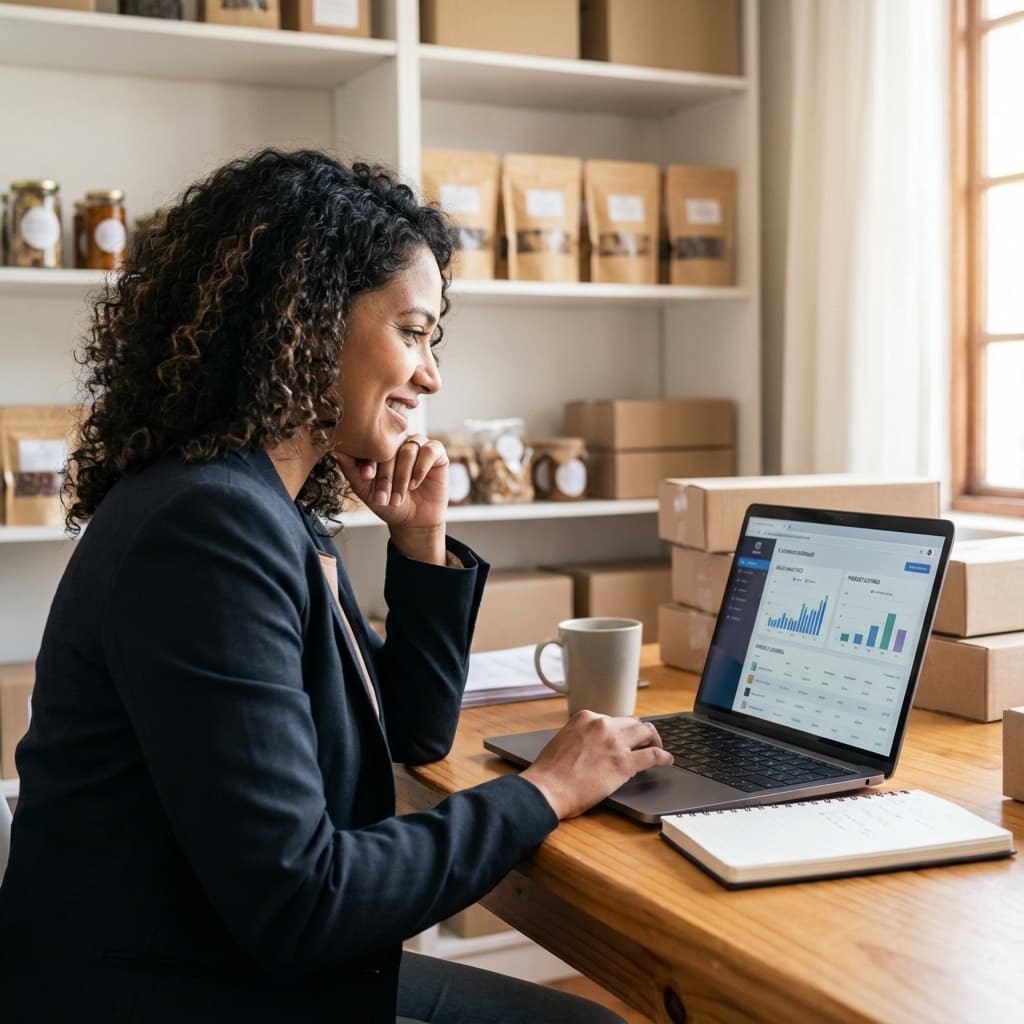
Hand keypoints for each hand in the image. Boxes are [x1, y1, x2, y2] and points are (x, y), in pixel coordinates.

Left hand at [336, 435, 448, 563]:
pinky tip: (415, 484)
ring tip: (399, 497)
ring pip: (409, 450)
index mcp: (381, 447)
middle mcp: (399, 442)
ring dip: (402, 476)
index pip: (373, 445)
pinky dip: (421, 468)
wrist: (413, 521)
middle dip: (386, 475)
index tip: (367, 477)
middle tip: (383, 497)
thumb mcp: (366, 490)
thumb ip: (352, 470)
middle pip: (391, 448)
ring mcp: (418, 445)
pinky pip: (429, 451)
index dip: (369, 461)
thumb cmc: (389, 503)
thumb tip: (336, 451)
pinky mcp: (436, 452)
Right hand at [521, 712, 673, 819]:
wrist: (547, 788)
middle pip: (632, 722)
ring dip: (654, 740)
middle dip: (639, 733)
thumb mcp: (563, 740)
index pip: (612, 719)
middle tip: (643, 742)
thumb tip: (591, 745)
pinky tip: (667, 761)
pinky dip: (664, 757)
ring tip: (658, 748)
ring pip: (646, 732)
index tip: (623, 738)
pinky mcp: (625, 763)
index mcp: (585, 718)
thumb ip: (580, 736)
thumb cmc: (549, 772)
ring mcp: (615, 743)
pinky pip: (653, 755)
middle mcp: (602, 725)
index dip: (620, 730)